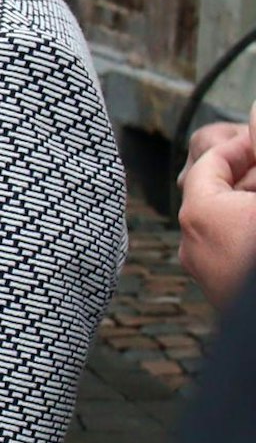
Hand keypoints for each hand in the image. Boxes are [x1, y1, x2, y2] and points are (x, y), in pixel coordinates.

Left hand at [178, 108, 255, 308]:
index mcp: (200, 214)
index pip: (210, 164)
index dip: (240, 146)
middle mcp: (192, 246)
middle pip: (217, 192)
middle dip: (249, 174)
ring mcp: (208, 276)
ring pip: (226, 223)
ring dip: (249, 203)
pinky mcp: (226, 296)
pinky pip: (233, 251)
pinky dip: (247, 231)